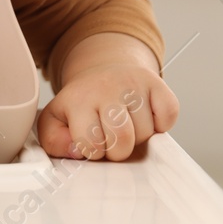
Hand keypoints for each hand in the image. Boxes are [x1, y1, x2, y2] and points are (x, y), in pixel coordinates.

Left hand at [36, 44, 178, 160]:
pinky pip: (168, 118)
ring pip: (147, 133)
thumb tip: (76, 151)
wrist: (104, 71)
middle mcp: (106, 87)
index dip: (94, 152)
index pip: (91, 144)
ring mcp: (133, 83)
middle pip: (123, 139)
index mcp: (78, 99)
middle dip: (118, 150)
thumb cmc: (83, 103)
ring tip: (125, 125)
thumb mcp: (56, 120)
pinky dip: (160, 125)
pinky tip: (144, 117)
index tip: (92, 143)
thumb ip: (54, 141)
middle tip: (111, 139)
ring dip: (138, 138)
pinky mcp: (157, 83)